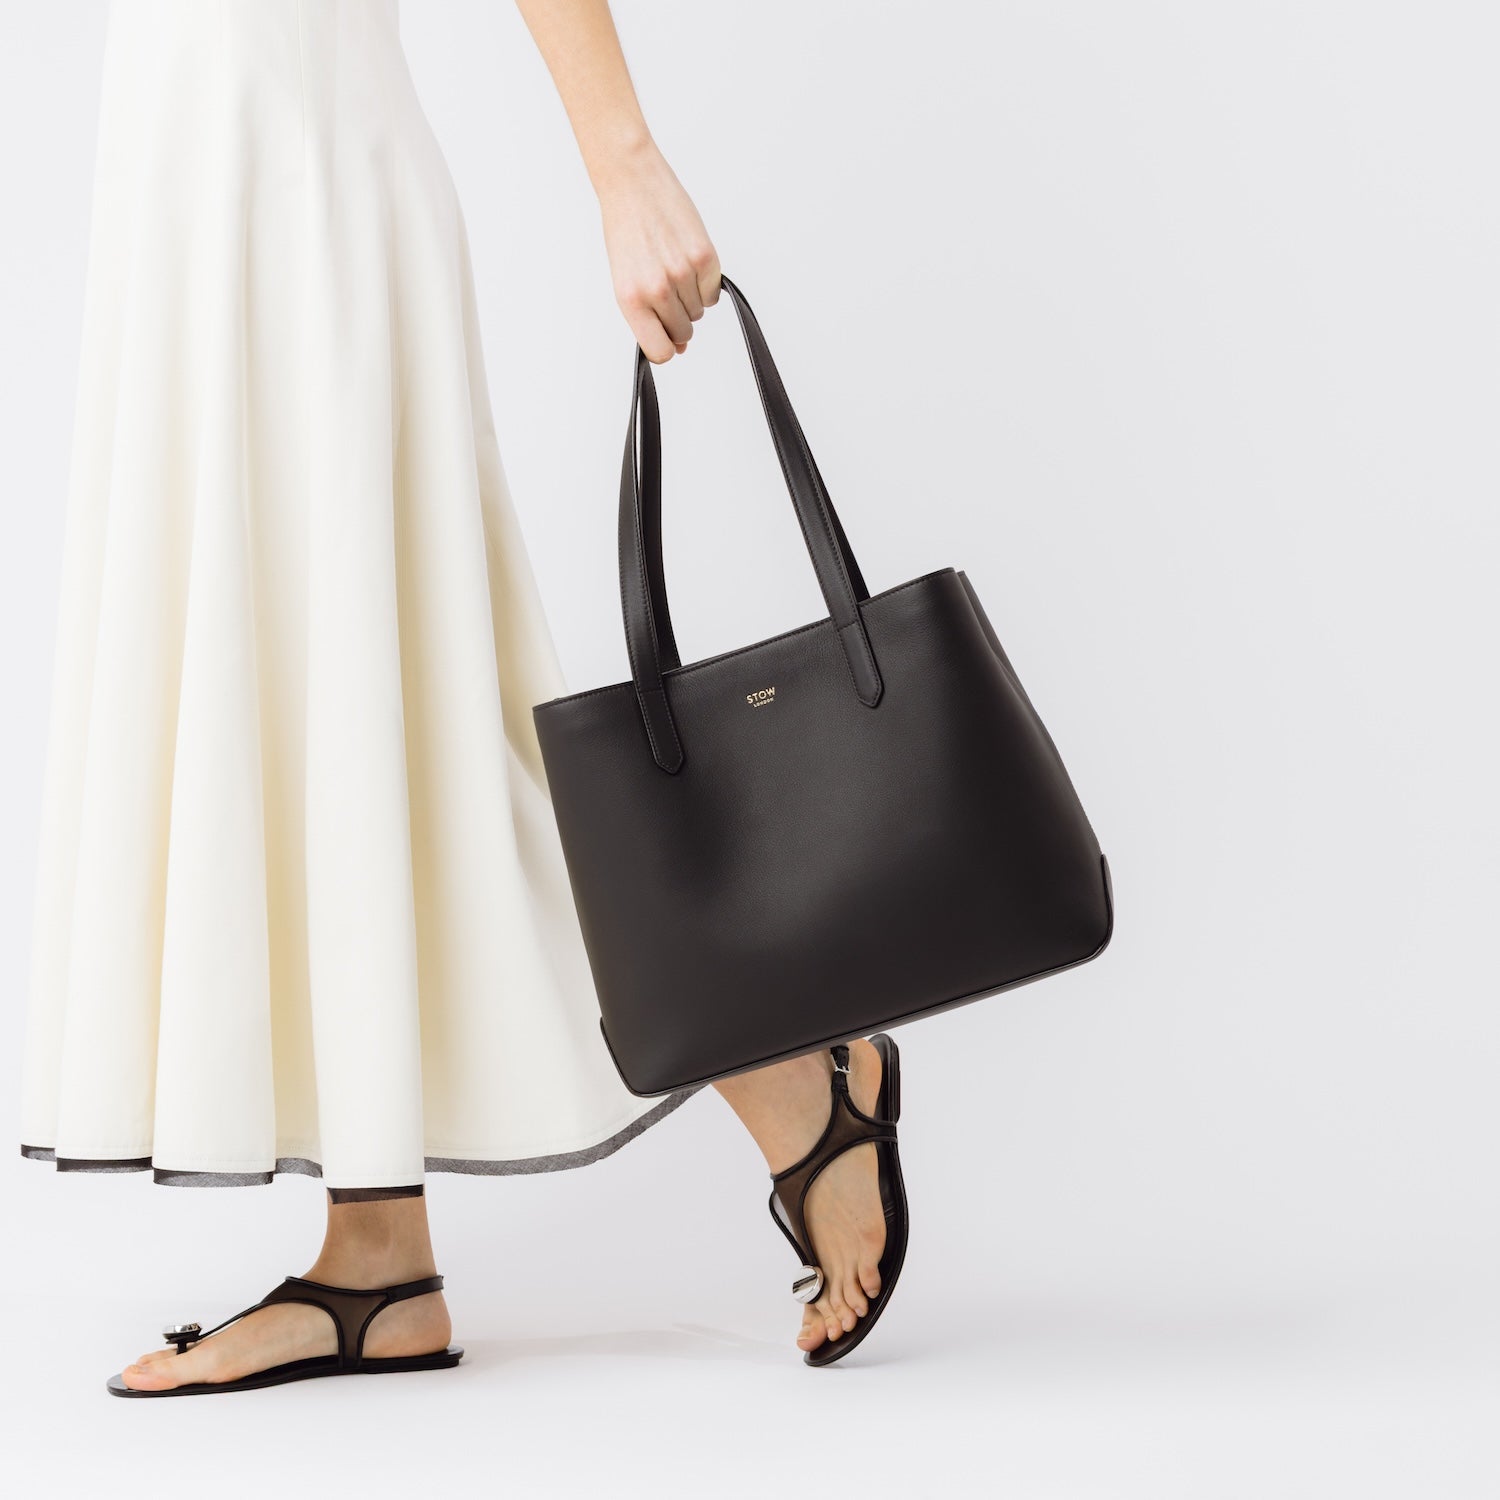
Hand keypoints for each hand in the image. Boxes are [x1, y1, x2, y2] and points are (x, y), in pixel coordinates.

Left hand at [597, 142, 720, 362]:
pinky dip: (704, 283)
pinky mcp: (705, 257)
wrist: (633, 184)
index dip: (665, 346)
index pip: (659, 351)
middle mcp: (657, 290)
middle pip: (683, 333)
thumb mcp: (626, 281)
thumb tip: (678, 347)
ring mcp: (683, 273)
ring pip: (699, 313)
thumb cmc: (626, 231)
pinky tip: (688, 261)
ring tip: (673, 269)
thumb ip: (649, 317)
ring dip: (690, 298)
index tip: (665, 337)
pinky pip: (713, 293)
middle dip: (678, 319)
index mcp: (631, 300)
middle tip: (666, 290)